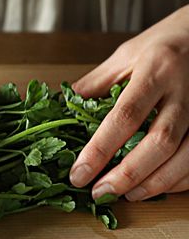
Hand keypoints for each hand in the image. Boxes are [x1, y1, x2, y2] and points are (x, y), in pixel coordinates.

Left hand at [70, 5, 188, 199]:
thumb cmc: (163, 43)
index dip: (100, 149)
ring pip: (186, 156)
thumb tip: (62, 109)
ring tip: (125, 195)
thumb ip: (96, 84)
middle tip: (100, 192)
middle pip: (159, 141)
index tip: (79, 173)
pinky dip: (179, 179)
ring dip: (155, 182)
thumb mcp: (125, 55)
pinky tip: (156, 188)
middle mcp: (184, 91)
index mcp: (155, 70)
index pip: (124, 116)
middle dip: (128, 173)